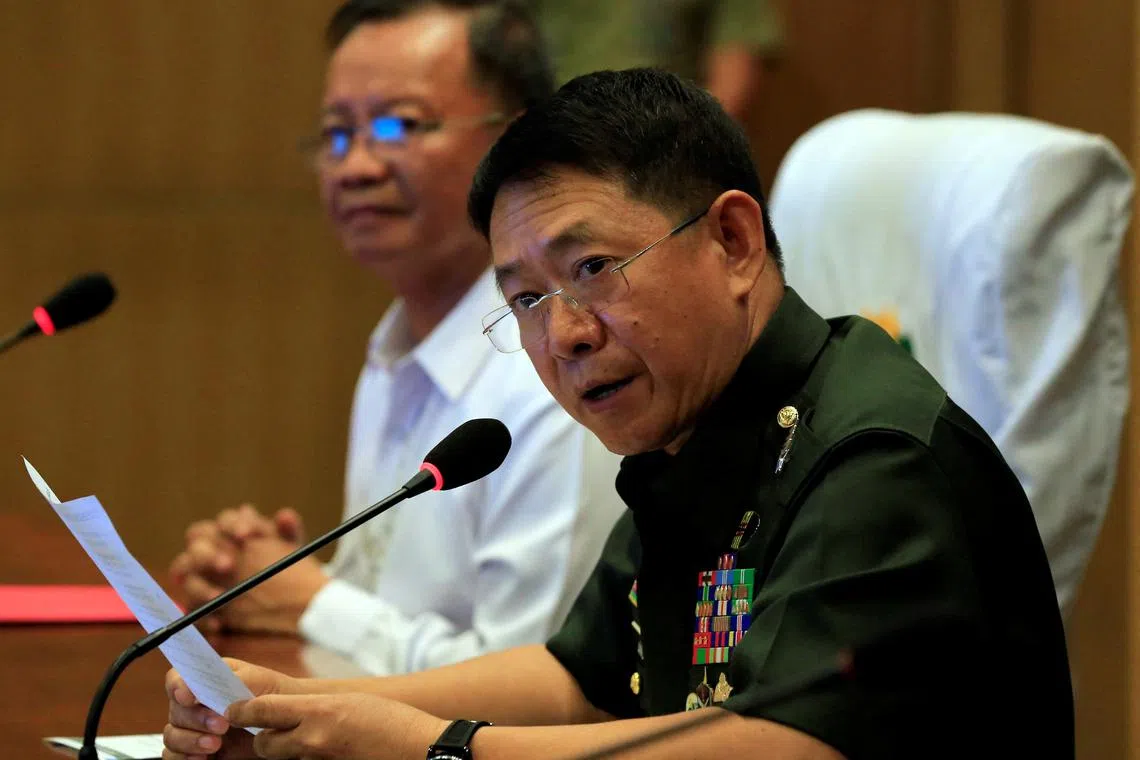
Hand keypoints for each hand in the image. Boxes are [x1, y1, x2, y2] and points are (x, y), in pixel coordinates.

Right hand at [162, 658, 298, 759]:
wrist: (291, 721)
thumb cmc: (276, 694)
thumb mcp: (260, 681)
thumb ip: (235, 680)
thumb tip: (207, 689)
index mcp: (207, 679)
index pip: (178, 678)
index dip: (178, 686)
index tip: (188, 697)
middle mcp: (196, 704)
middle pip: (176, 710)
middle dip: (195, 718)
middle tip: (221, 725)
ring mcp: (195, 729)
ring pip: (172, 735)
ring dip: (189, 741)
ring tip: (215, 744)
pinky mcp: (198, 752)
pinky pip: (175, 757)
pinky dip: (182, 757)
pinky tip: (202, 758)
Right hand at [169, 505, 321, 633]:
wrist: (285, 599)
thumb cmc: (281, 565)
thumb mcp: (289, 551)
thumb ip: (288, 532)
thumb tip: (285, 516)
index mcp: (229, 531)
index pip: (224, 521)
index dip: (233, 525)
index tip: (247, 536)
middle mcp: (208, 551)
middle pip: (196, 545)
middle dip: (208, 554)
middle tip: (228, 566)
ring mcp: (199, 577)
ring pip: (184, 575)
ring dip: (199, 586)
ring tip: (217, 597)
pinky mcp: (199, 605)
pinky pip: (193, 612)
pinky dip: (203, 620)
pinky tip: (219, 626)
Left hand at [226, 693, 449, 759]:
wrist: (417, 748)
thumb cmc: (389, 719)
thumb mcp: (348, 702)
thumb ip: (314, 706)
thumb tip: (284, 710)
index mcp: (319, 711)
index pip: (262, 710)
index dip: (242, 709)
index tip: (232, 708)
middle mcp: (314, 739)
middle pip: (264, 743)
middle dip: (263, 735)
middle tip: (270, 727)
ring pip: (280, 758)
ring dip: (282, 749)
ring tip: (300, 740)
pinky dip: (302, 759)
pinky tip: (319, 751)